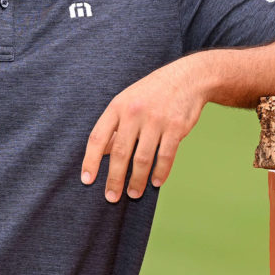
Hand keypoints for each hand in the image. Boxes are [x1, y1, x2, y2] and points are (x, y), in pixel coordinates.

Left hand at [81, 58, 207, 202]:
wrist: (188, 77)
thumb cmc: (153, 93)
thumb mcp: (128, 101)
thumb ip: (116, 126)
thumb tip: (104, 153)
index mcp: (118, 106)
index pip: (98, 137)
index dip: (90, 161)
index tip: (87, 180)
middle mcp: (135, 112)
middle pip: (120, 153)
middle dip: (114, 179)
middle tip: (111, 197)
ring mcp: (157, 120)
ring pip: (143, 158)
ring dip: (137, 180)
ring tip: (133, 193)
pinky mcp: (176, 127)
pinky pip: (165, 156)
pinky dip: (160, 172)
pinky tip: (155, 182)